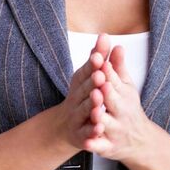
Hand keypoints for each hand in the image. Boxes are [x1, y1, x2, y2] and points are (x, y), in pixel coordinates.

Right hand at [54, 33, 111, 151]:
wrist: (65, 126)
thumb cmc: (81, 96)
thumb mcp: (87, 76)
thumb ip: (98, 57)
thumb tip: (105, 35)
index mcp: (80, 84)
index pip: (86, 72)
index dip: (92, 65)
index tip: (98, 57)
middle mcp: (76, 99)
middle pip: (84, 90)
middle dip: (92, 83)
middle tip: (100, 76)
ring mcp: (77, 116)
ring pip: (84, 111)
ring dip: (90, 106)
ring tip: (98, 101)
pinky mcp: (80, 135)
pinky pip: (86, 133)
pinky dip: (92, 132)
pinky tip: (99, 129)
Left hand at [83, 43, 157, 164]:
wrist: (140, 142)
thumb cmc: (127, 108)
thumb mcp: (125, 87)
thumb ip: (118, 67)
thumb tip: (117, 45)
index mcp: (124, 96)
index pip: (115, 82)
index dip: (107, 73)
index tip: (101, 63)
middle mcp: (121, 113)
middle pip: (113, 101)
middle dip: (106, 93)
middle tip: (99, 83)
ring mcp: (115, 130)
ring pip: (106, 124)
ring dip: (100, 118)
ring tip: (95, 111)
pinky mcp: (108, 146)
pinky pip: (100, 146)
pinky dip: (95, 144)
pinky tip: (87, 143)